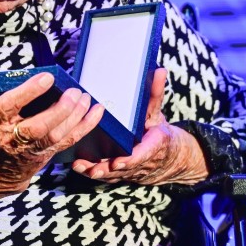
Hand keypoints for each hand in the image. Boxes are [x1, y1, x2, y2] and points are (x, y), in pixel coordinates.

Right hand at [0, 53, 105, 190]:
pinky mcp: (47, 153)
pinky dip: (85, 126)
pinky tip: (96, 111)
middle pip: (37, 127)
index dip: (29, 92)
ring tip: (84, 98)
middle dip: (59, 110)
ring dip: (74, 117)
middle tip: (73, 92)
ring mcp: (31, 148)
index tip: (47, 77)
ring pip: (55, 136)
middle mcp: (13, 136)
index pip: (10, 105)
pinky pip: (69, 141)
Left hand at [71, 68, 208, 185]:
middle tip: (92, 168)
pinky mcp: (120, 173)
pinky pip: (106, 175)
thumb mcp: (158, 112)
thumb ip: (155, 94)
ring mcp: (130, 170)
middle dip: (106, 168)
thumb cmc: (159, 131)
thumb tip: (159, 70)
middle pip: (122, 168)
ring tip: (79, 166)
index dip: (131, 159)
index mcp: (153, 145)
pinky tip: (77, 167)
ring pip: (111, 174)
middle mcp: (141, 161)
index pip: (143, 154)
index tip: (118, 161)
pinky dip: (91, 172)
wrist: (167, 158)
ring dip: (95, 171)